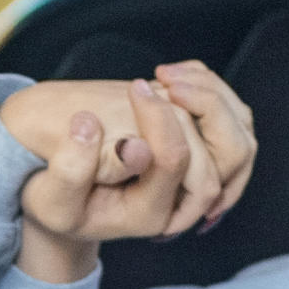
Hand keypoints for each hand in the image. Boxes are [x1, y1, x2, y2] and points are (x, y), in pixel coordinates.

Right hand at [0, 70, 256, 281]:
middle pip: (232, 153)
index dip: (159, 119)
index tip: (131, 88)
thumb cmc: (53, 200)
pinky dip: (208, 90)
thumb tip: (101, 132)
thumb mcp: (49, 197)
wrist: (63, 200)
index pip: (177, 160)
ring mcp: (194, 175)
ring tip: (167, 76)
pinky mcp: (195, 151)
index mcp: (151, 212)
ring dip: (212, 94)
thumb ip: (71, 170)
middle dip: (206, 105)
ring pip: (239, 131)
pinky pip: (227, 116)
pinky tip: (170, 77)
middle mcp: (183, 198)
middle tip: (164, 80)